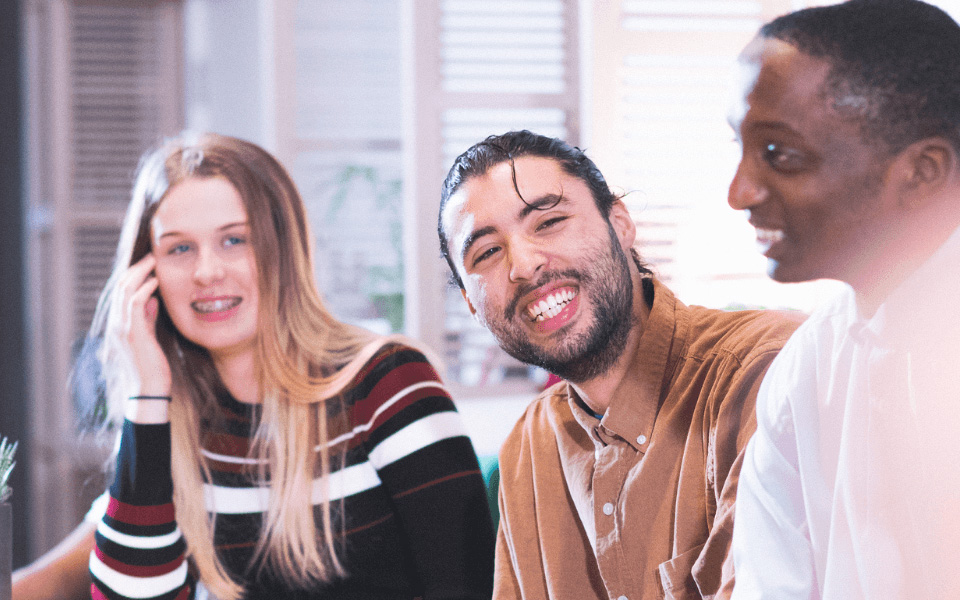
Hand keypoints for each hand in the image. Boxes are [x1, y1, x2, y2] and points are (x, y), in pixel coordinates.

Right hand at [109, 254, 172, 421]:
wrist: (149, 390)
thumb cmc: (152, 366)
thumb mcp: (149, 338)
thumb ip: (148, 319)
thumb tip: (154, 301)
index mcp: (119, 326)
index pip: (120, 294)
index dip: (132, 277)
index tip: (146, 265)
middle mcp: (116, 325)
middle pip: (119, 288)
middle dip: (135, 270)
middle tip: (150, 257)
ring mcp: (121, 329)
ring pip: (124, 292)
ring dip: (139, 274)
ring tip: (153, 262)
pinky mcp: (132, 333)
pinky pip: (134, 304)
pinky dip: (144, 289)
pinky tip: (155, 281)